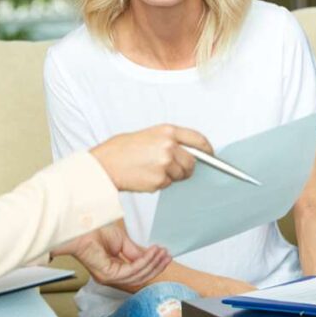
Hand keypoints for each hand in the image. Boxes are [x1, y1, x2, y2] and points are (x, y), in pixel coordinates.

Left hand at [58, 225, 170, 290]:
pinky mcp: (108, 275)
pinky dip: (144, 261)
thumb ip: (135, 251)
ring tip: (161, 252)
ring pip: (138, 276)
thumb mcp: (122, 241)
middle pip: (140, 278)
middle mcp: (112, 277)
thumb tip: (150, 256)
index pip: (137, 274)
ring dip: (153, 263)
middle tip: (168, 256)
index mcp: (114, 269)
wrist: (81, 226)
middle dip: (156, 266)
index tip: (164, 255)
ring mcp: (109, 278)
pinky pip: (132, 271)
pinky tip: (152, 252)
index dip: (153, 265)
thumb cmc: (94, 231)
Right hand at [90, 124, 212, 192]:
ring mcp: (165, 164)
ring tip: (151, 169)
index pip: (198, 140)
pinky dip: (159, 183)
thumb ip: (169, 141)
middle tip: (172, 168)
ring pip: (180, 175)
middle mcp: (169, 146)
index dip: (207, 149)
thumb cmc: (122, 150)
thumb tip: (188, 152)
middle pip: (192, 162)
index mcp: (167, 131)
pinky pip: (167, 184)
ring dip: (171, 176)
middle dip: (186, 168)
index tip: (210, 155)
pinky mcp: (160, 180)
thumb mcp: (148, 135)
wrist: (105, 164)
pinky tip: (145, 176)